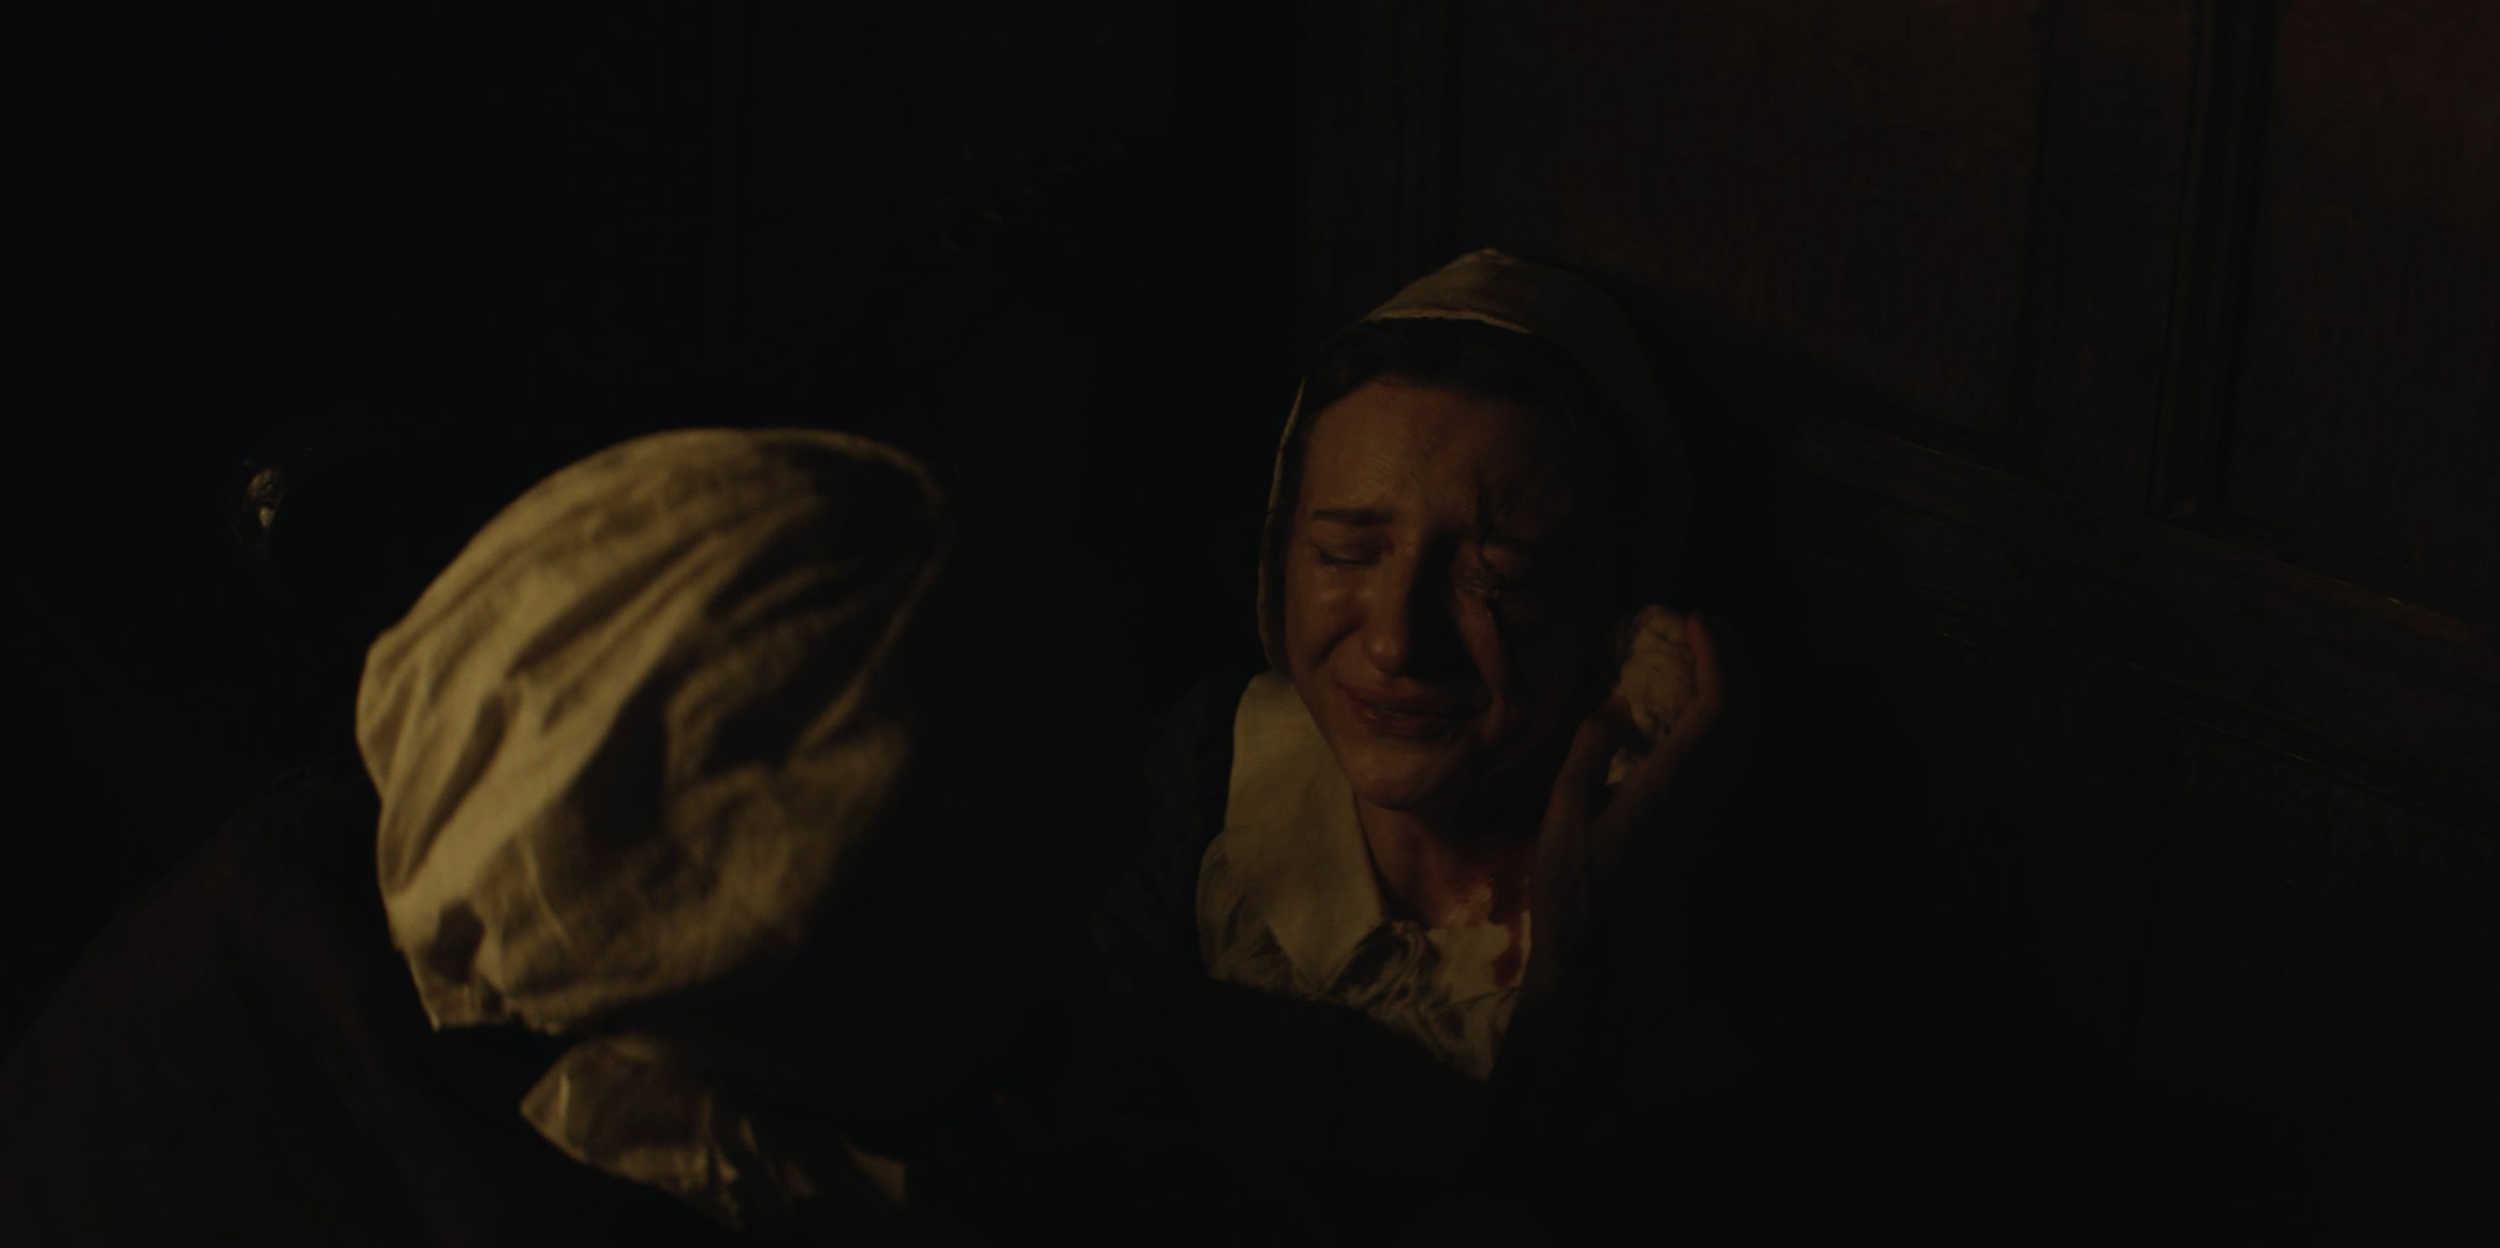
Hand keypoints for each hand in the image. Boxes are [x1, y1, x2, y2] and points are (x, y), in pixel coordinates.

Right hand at [1525, 612, 1735, 992]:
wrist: (1595, 953)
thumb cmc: (1569, 887)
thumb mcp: (1562, 815)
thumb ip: (1588, 757)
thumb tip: (1613, 709)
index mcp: (1668, 789)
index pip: (1715, 711)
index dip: (1715, 658)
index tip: (1694, 619)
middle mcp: (1699, 799)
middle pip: (1743, 721)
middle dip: (1736, 664)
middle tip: (1711, 622)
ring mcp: (1703, 815)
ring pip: (1743, 742)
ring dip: (1737, 691)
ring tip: (1712, 654)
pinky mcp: (1697, 826)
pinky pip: (1729, 760)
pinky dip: (1727, 720)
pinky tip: (1698, 709)